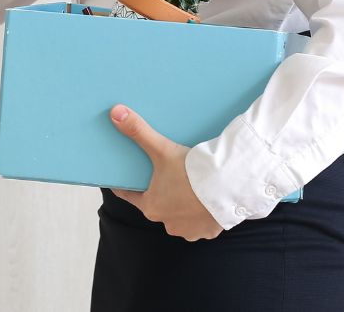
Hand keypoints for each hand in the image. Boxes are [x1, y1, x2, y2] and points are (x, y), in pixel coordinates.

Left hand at [107, 103, 223, 240]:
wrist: (228, 186)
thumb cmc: (192, 172)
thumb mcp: (162, 149)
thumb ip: (138, 132)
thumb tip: (115, 112)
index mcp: (151, 207)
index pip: (130, 196)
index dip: (127, 186)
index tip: (125, 179)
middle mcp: (167, 223)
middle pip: (157, 205)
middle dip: (159, 193)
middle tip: (164, 177)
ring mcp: (189, 230)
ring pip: (178, 216)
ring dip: (180, 206)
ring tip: (186, 188)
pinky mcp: (208, 232)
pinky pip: (199, 223)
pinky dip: (200, 213)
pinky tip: (203, 201)